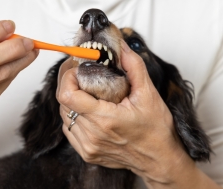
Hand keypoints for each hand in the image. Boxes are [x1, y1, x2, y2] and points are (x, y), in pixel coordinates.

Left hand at [56, 41, 220, 187]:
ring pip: (64, 115)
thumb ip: (133, 66)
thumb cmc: (156, 130)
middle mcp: (92, 135)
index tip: (78, 68)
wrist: (159, 159)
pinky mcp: (86, 153)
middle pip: (63, 102)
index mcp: (105, 119)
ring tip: (86, 91)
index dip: (67, 77)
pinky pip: (69, 129)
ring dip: (71, 99)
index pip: (67, 94)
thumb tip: (120, 45)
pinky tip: (87, 110)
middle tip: (81, 73)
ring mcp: (87, 146)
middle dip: (68, 83)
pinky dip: (73, 116)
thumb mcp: (149, 94)